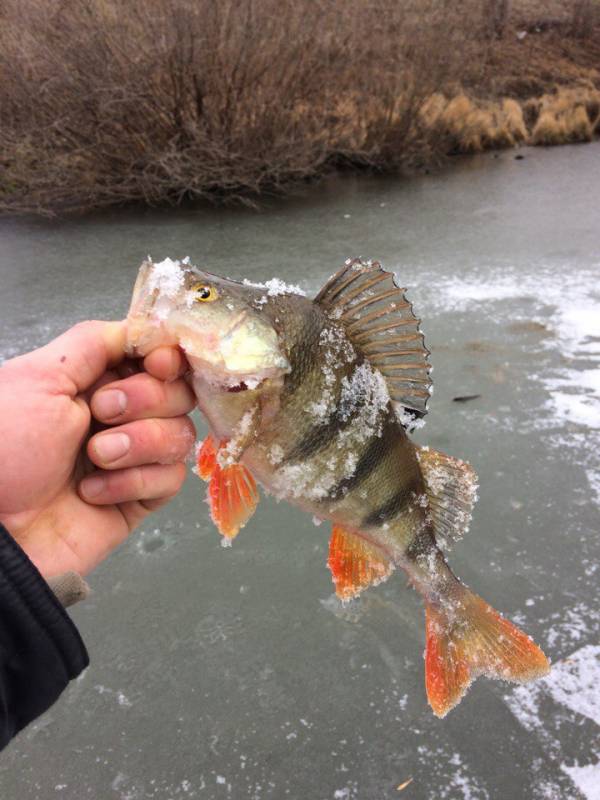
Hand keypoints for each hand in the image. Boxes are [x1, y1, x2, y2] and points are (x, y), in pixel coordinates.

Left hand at [0, 321, 195, 577]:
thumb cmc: (4, 447)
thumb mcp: (40, 376)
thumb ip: (96, 342)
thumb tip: (145, 330)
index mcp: (96, 380)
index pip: (158, 357)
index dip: (168, 358)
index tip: (157, 364)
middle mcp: (120, 415)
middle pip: (178, 393)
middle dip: (146, 400)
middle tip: (101, 413)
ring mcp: (133, 458)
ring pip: (180, 434)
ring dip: (140, 443)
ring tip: (95, 457)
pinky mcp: (139, 499)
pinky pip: (169, 479)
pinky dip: (133, 481)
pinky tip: (93, 492)